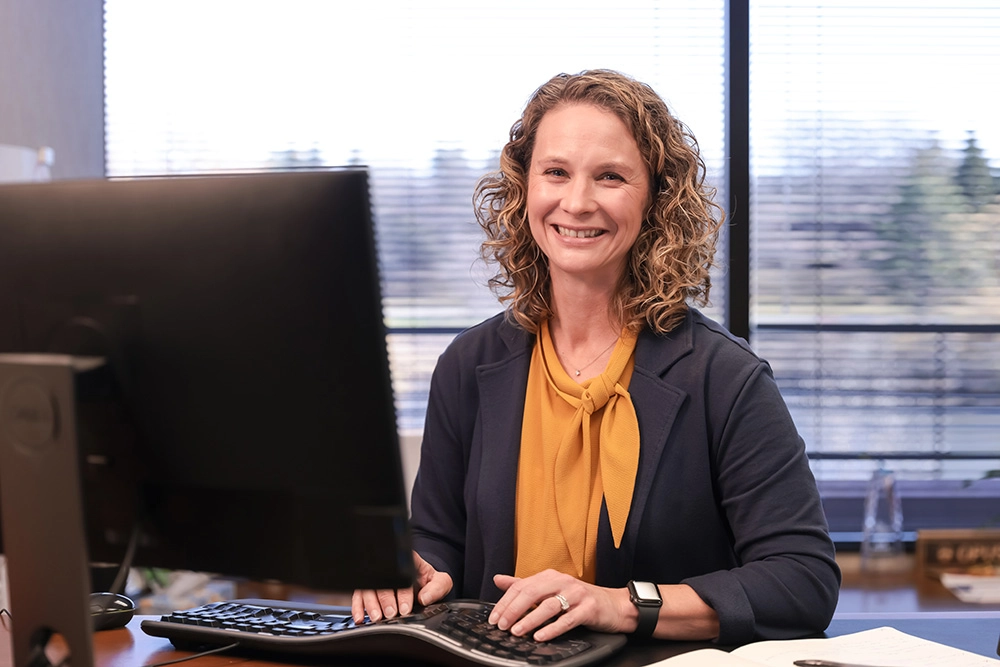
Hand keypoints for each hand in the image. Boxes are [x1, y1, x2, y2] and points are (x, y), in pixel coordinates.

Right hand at [351, 551, 452, 622]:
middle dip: (385, 600)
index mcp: (408, 561)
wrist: (421, 583)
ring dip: (370, 604)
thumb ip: (437, 588)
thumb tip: (425, 598)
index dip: (403, 593)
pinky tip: (360, 617)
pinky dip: (358, 607)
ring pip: (367, 588)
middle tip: (390, 614)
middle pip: (381, 582)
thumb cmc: (429, 581)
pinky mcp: (368, 588)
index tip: (405, 608)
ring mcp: (376, 578)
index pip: (402, 576)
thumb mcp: (440, 582)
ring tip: (376, 617)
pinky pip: (358, 596)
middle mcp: (389, 569)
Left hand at [489, 569, 630, 641]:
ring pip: (549, 606)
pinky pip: (568, 619)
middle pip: (532, 592)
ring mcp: (577, 594)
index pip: (522, 585)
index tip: (494, 616)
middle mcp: (562, 582)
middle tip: (501, 624)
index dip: (506, 601)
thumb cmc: (581, 598)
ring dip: (530, 619)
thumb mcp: (551, 589)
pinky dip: (552, 629)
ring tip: (517, 631)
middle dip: (514, 609)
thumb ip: (524, 585)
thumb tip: (498, 580)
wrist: (614, 605)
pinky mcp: (589, 608)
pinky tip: (540, 636)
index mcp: (550, 576)